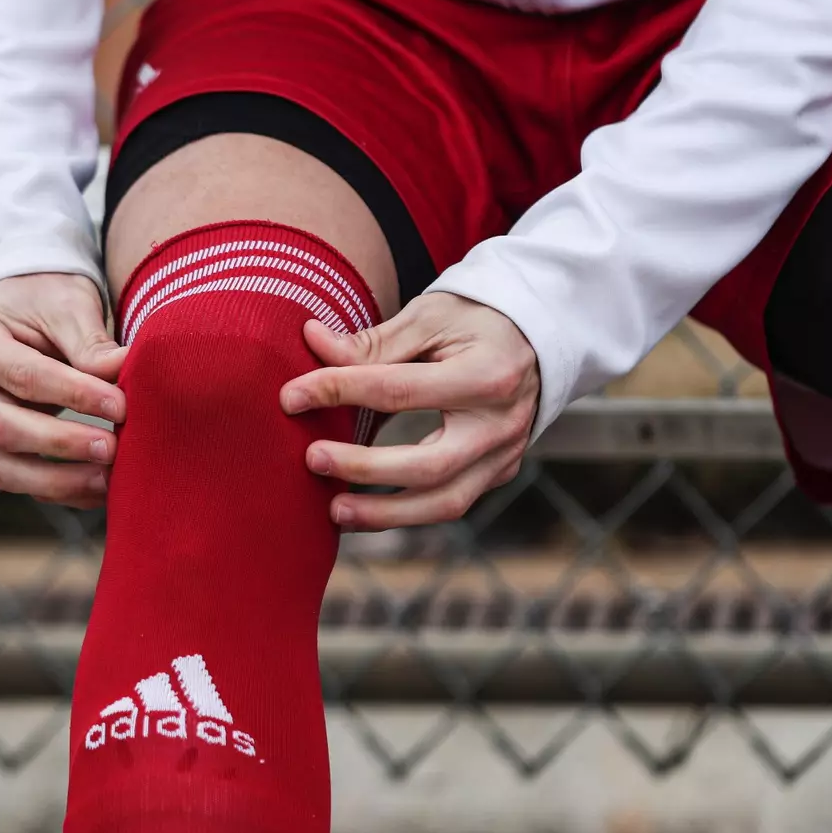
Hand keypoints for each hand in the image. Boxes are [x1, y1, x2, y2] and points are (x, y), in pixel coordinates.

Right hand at [0, 273, 125, 508]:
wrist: (20, 310)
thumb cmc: (43, 299)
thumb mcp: (67, 304)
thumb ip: (91, 343)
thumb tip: (126, 372)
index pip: (22, 376)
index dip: (75, 395)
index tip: (121, 406)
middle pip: (4, 428)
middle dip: (63, 444)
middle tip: (114, 449)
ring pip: (4, 468)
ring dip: (60, 481)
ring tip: (110, 480)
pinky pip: (18, 480)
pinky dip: (60, 490)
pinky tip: (99, 489)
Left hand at [279, 291, 539, 529]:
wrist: (540, 338)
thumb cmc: (478, 321)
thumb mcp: (431, 317)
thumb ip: (375, 341)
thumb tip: (314, 345)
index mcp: (487, 374)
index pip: (399, 389)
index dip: (339, 391)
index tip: (291, 396)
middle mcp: (502, 425)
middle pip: (428, 466)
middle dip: (364, 469)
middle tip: (312, 459)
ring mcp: (505, 455)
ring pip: (444, 503)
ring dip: (384, 515)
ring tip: (333, 511)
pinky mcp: (500, 473)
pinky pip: (450, 503)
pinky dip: (405, 511)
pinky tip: (364, 510)